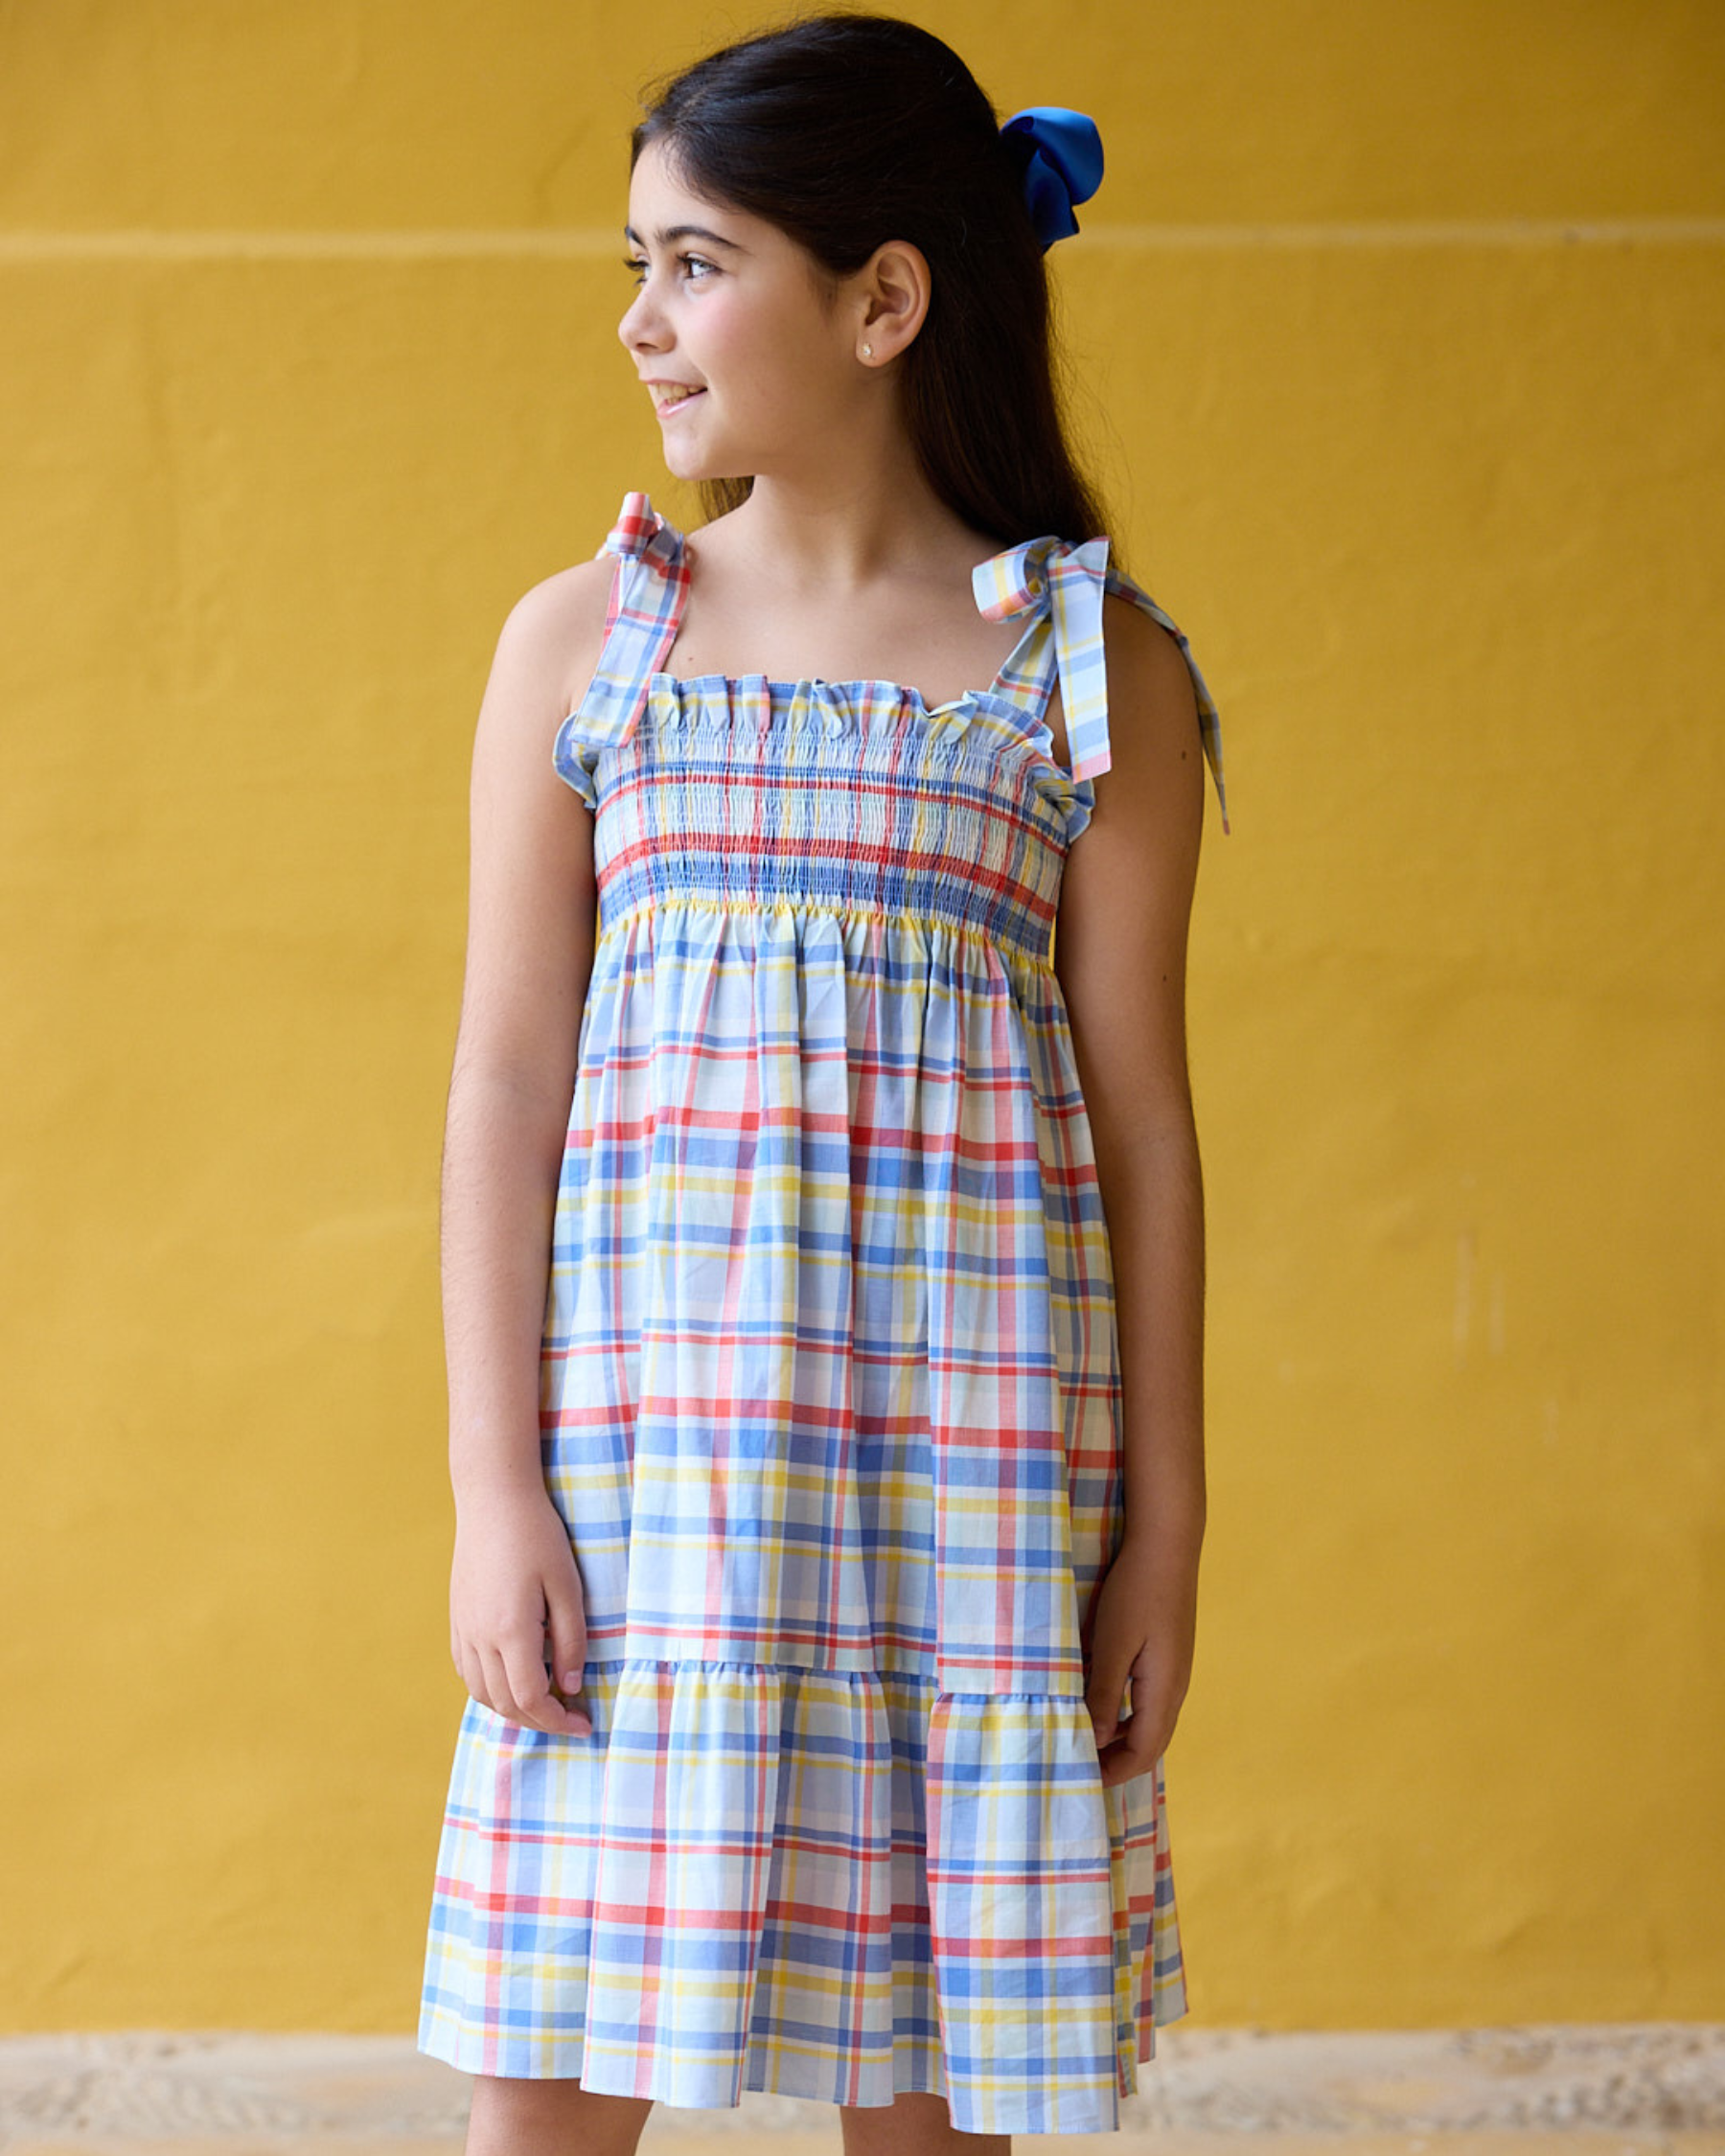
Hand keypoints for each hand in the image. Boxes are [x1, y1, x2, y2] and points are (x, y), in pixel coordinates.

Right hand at [449, 1481, 593, 1735]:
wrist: (492, 1499)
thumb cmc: (537, 1535)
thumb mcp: (567, 1585)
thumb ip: (571, 1639)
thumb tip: (572, 1685)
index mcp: (510, 1631)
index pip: (531, 1698)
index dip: (558, 1720)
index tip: (585, 1723)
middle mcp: (479, 1638)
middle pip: (505, 1704)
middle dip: (540, 1721)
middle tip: (571, 1719)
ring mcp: (463, 1629)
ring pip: (482, 1693)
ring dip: (513, 1709)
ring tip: (546, 1703)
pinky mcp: (456, 1619)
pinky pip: (467, 1671)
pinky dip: (490, 1690)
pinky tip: (513, 1680)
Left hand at [1082, 1531, 1196, 1789]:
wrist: (1166, 1545)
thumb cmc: (1136, 1592)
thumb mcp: (1111, 1644)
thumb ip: (1102, 1694)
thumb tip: (1092, 1741)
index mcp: (1164, 1691)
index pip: (1142, 1752)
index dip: (1113, 1771)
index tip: (1080, 1777)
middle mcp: (1175, 1687)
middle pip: (1150, 1742)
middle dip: (1117, 1760)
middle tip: (1079, 1764)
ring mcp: (1174, 1670)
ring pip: (1149, 1721)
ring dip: (1120, 1737)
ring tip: (1085, 1738)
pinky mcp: (1168, 1654)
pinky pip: (1148, 1700)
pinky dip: (1125, 1713)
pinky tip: (1101, 1702)